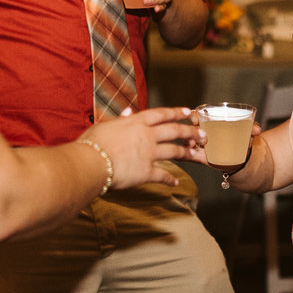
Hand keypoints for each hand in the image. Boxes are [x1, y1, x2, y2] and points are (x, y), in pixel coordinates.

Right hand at [83, 106, 198, 188]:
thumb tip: (129, 110)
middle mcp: (146, 136)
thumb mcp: (106, 124)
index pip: (162, 114)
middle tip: (203, 134)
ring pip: (174, 151)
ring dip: (187, 152)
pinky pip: (163, 175)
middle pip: (174, 131)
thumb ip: (121, 118)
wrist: (90, 163)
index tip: (188, 112)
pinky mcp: (146, 172)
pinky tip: (175, 182)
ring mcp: (148, 153)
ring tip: (197, 154)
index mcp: (136, 122)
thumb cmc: (92, 143)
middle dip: (190, 131)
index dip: (176, 113)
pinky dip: (170, 179)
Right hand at [178, 118, 263, 166]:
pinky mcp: (198, 157)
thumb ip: (251, 128)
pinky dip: (186, 154)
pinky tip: (192, 154)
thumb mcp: (245, 131)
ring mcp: (197, 145)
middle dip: (189, 130)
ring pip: (186, 142)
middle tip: (200, 137)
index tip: (195, 119)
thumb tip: (257, 130)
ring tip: (195, 145)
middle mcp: (199, 131)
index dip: (192, 115)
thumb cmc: (239, 138)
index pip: (194, 114)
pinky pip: (187, 155)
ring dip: (188, 142)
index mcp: (207, 121)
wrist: (239, 157)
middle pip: (187, 128)